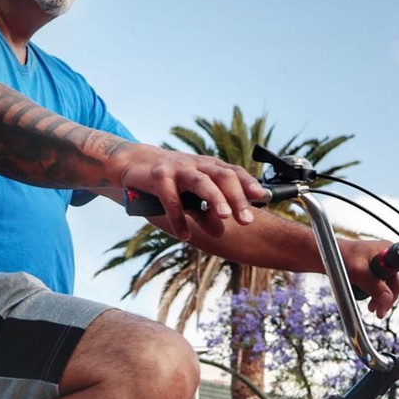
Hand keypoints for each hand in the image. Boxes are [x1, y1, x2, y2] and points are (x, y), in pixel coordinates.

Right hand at [116, 145, 264, 235]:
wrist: (134, 163)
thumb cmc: (170, 181)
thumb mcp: (191, 197)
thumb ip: (206, 213)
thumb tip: (220, 232)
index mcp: (209, 166)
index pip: (234, 172)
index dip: (250, 184)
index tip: (264, 198)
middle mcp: (196, 165)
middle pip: (222, 176)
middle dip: (236, 197)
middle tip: (246, 219)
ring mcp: (177, 169)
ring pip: (201, 182)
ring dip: (214, 198)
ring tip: (224, 217)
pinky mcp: (158, 177)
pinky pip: (171, 199)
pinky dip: (178, 218)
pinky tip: (184, 235)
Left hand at [337, 239, 398, 318]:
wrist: (325, 256)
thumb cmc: (339, 257)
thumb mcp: (357, 273)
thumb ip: (375, 288)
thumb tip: (386, 304)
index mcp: (389, 250)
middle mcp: (390, 256)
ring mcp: (385, 265)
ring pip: (395, 287)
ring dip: (387, 300)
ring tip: (373, 311)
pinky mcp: (378, 274)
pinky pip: (386, 289)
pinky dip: (380, 299)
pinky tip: (371, 306)